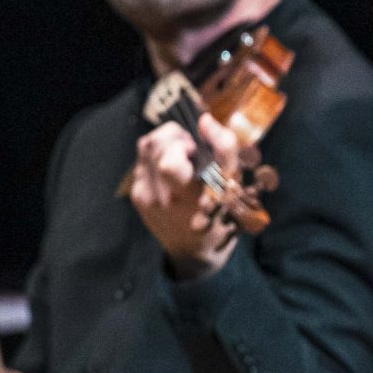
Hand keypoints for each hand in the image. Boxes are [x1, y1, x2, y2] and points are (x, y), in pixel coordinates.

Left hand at [128, 113, 246, 275]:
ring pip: (146, 146)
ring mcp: (146, 197)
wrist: (194, 253)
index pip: (169, 162)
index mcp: (189, 198)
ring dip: (165, 142)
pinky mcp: (138, 196)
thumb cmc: (221, 217)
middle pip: (154, 144)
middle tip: (193, 148)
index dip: (182, 142)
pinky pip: (143, 160)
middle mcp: (162, 198)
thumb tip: (204, 120)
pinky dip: (157, 155)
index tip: (199, 140)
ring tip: (183, 156)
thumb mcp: (234, 187)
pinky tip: (171, 168)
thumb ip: (225, 150)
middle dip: (176, 135)